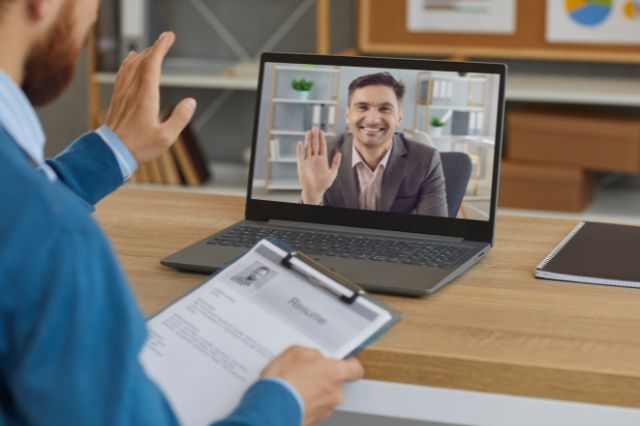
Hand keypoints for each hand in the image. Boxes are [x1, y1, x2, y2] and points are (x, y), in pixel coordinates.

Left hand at [104, 32, 196, 164]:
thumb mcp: (167, 137)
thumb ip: (180, 118)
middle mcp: (132, 90)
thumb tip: (191, 102)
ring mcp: (122, 93)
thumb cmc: (140, 147)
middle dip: (155, 47)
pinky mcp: (117, 99)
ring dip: (142, 54)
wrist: (111, 153)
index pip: (153, 64)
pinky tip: (130, 61)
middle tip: (166, 39)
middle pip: (142, 61)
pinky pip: (122, 74)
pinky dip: (128, 63)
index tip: (169, 36)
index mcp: (146, 95)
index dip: (161, 47)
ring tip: (150, 48)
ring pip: (131, 66)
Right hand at [261, 346, 363, 424]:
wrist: (270, 408)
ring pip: (323, 397)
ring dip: (312, 392)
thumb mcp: (295, 352)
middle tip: (306, 372)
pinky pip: (312, 408)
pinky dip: (304, 403)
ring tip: (294, 385)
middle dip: (323, 378)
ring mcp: (324, 410)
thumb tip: (313, 358)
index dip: (350, 364)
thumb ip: (311, 354)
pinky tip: (290, 396)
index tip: (344, 361)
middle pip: (336, 384)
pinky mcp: (313, 421)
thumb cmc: (284, 380)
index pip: (355, 369)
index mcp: (335, 373)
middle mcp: (334, 393)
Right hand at [296, 128, 341, 204]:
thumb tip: (339, 153)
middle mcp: (314, 158)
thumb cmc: (324, 183)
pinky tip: (300, 143)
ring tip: (308, 132)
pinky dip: (299, 150)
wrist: (315, 191)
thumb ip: (335, 163)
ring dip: (308, 140)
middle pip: (314, 145)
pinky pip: (300, 156)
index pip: (322, 146)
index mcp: (322, 159)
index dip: (321, 138)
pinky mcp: (301, 165)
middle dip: (315, 137)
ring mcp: (308, 161)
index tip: (321, 131)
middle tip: (315, 128)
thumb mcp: (332, 173)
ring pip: (307, 148)